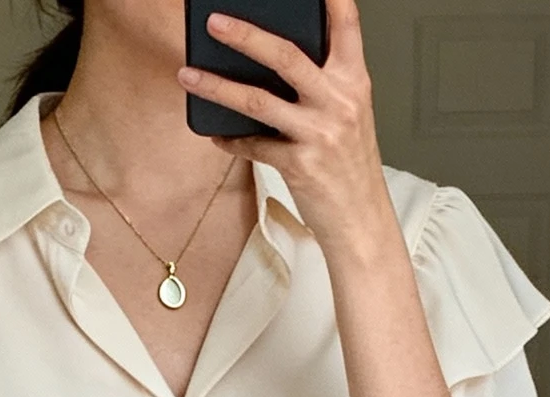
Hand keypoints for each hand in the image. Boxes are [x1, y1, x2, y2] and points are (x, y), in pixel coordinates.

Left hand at [178, 0, 391, 251]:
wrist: (361, 220)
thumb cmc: (351, 166)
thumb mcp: (349, 113)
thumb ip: (325, 82)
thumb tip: (274, 58)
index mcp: (354, 81)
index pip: (347, 25)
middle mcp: (339, 102)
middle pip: (286, 55)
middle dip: (245, 35)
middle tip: (214, 22)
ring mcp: (319, 134)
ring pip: (258, 100)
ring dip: (217, 86)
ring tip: (188, 75)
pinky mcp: (300, 165)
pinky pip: (254, 145)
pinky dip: (231, 139)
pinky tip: (216, 132)